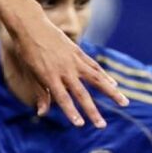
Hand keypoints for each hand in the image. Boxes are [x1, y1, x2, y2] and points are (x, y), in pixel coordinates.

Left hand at [1, 15, 124, 127]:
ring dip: (111, 92)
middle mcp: (64, 70)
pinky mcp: (78, 52)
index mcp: (50, 77)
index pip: (62, 99)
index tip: (80, 125)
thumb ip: (41, 94)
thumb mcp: (31, 74)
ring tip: (124, 103)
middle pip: (82, 94)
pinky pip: (94, 67)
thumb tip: (42, 114)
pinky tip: (114, 85)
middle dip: (92, 111)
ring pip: (96, 79)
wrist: (32, 27)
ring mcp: (74, 61)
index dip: (71, 112)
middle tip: (102, 125)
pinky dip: (105, 76)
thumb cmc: (28, 53)